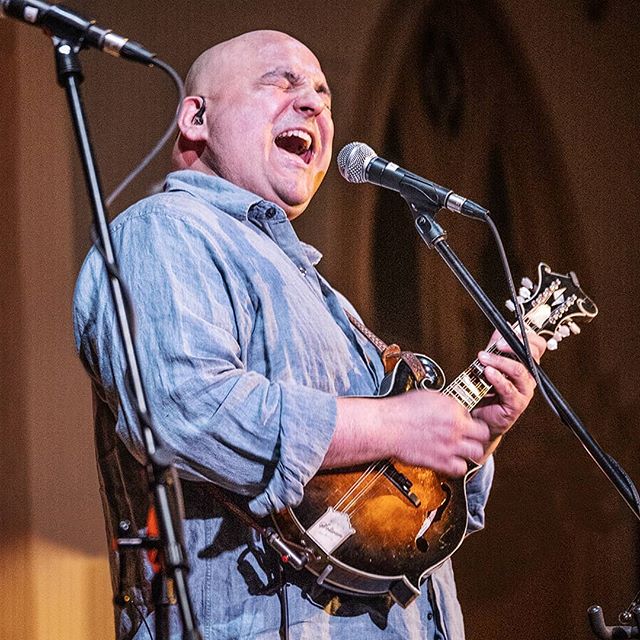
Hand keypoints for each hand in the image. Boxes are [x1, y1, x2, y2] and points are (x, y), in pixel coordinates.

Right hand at [330, 390, 490, 476]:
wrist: (386, 426)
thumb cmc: (401, 410)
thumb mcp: (428, 397)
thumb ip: (446, 404)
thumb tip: (453, 409)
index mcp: (452, 409)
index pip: (475, 416)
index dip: (470, 421)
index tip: (464, 423)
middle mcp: (454, 428)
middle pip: (482, 436)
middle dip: (477, 436)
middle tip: (469, 437)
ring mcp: (449, 446)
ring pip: (476, 453)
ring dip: (470, 451)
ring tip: (462, 449)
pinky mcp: (440, 462)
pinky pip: (460, 469)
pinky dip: (458, 466)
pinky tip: (451, 460)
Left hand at [471, 330, 545, 441]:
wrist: (480, 417)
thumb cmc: (487, 391)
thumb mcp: (491, 364)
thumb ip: (496, 347)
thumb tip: (501, 328)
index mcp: (527, 365)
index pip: (537, 346)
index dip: (525, 336)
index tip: (508, 331)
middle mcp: (529, 378)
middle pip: (531, 356)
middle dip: (513, 346)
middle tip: (496, 344)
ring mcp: (524, 391)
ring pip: (519, 371)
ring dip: (499, 362)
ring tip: (484, 358)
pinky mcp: (516, 404)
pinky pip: (508, 389)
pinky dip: (497, 378)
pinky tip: (487, 372)